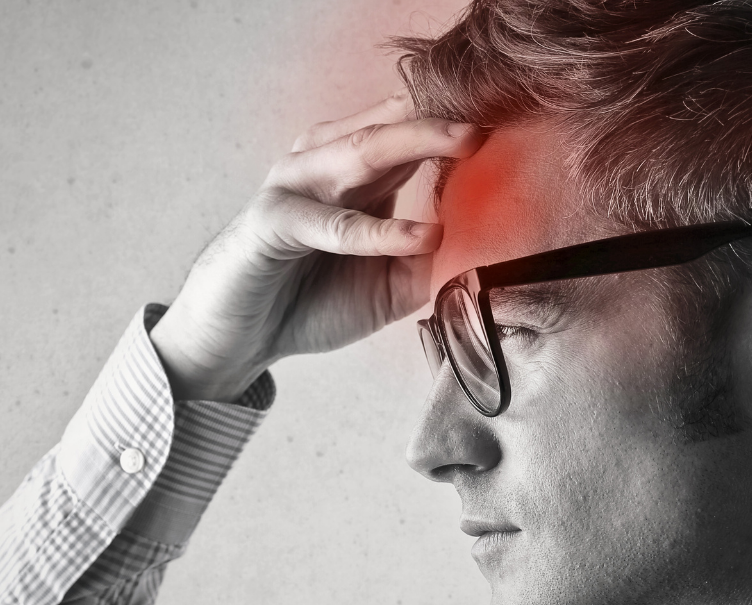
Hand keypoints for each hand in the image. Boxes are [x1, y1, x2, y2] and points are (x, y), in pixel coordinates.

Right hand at [151, 94, 481, 400]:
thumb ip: (430, 259)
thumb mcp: (389, 286)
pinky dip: (377, 230)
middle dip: (447, 118)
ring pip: (360, 153)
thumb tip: (483, 242)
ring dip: (417, 143)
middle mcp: (325, 168)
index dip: (459, 128)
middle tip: (499, 115)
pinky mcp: (270, 224)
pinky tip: (419, 234)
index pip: (412, 135)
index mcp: (355, 175)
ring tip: (468, 143)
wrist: (236, 342)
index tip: (515, 124)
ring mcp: (295, 189)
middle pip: (392, 127)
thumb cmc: (307, 304)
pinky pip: (331, 223)